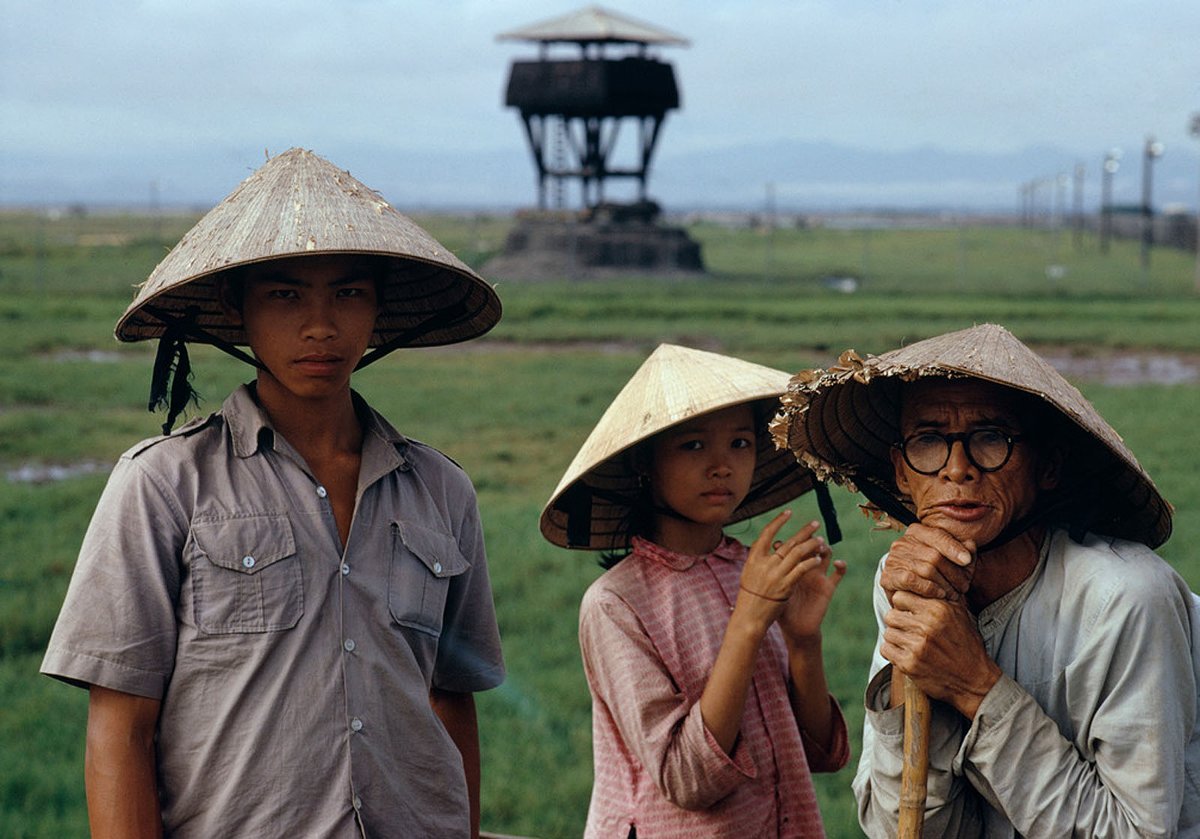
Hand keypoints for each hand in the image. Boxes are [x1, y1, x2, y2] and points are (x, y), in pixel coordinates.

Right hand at [734, 511, 827, 631]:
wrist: (749, 617)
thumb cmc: (749, 596)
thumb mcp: (749, 573)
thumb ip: (760, 560)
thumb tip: (769, 548)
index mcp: (754, 558)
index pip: (767, 533)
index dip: (778, 521)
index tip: (789, 512)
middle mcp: (765, 563)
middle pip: (788, 542)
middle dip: (804, 532)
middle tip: (816, 524)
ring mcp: (776, 574)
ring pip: (797, 553)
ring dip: (811, 545)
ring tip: (821, 541)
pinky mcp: (786, 586)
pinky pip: (801, 569)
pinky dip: (811, 562)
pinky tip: (819, 559)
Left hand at [777, 539, 845, 642]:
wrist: (796, 628)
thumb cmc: (782, 611)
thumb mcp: (774, 593)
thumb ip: (769, 578)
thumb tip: (755, 563)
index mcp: (791, 568)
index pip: (791, 549)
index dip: (788, 544)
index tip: (780, 544)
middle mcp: (805, 569)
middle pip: (810, 547)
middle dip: (810, 540)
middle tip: (809, 537)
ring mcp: (818, 576)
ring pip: (826, 555)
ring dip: (825, 548)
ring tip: (822, 548)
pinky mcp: (828, 586)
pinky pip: (839, 573)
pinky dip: (841, 566)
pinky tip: (837, 562)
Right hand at [881, 522, 975, 605]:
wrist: (910, 594)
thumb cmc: (934, 574)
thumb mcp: (951, 561)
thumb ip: (963, 552)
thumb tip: (971, 546)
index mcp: (917, 532)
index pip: (938, 536)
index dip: (954, 548)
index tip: (967, 561)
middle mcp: (902, 542)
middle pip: (934, 555)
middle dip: (953, 573)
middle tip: (964, 586)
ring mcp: (893, 559)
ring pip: (926, 569)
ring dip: (945, 584)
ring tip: (955, 593)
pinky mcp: (888, 577)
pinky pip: (912, 580)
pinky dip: (929, 588)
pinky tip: (940, 594)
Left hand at [881, 590, 1000, 718]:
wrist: (974, 681)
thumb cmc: (966, 645)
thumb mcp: (959, 615)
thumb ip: (938, 598)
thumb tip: (918, 581)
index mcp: (938, 609)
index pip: (900, 596)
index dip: (903, 605)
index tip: (909, 613)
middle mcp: (926, 626)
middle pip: (891, 615)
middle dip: (899, 622)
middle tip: (909, 630)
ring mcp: (917, 646)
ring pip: (888, 632)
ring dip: (896, 638)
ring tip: (910, 643)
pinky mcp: (909, 664)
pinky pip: (886, 649)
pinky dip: (893, 652)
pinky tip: (906, 653)